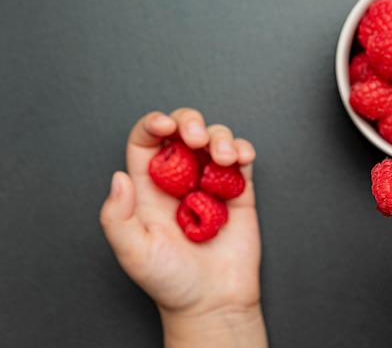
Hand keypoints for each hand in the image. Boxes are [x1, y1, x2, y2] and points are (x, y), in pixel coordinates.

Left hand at [100, 108, 266, 347]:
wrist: (213, 302)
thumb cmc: (171, 282)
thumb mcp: (133, 253)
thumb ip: (117, 217)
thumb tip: (118, 178)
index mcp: (149, 189)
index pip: (146, 142)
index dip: (153, 124)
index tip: (165, 125)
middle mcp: (179, 180)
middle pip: (182, 130)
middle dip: (190, 122)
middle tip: (197, 139)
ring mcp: (210, 183)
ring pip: (214, 138)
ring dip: (220, 136)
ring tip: (224, 157)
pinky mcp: (238, 191)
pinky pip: (241, 159)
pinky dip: (243, 149)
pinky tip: (241, 158)